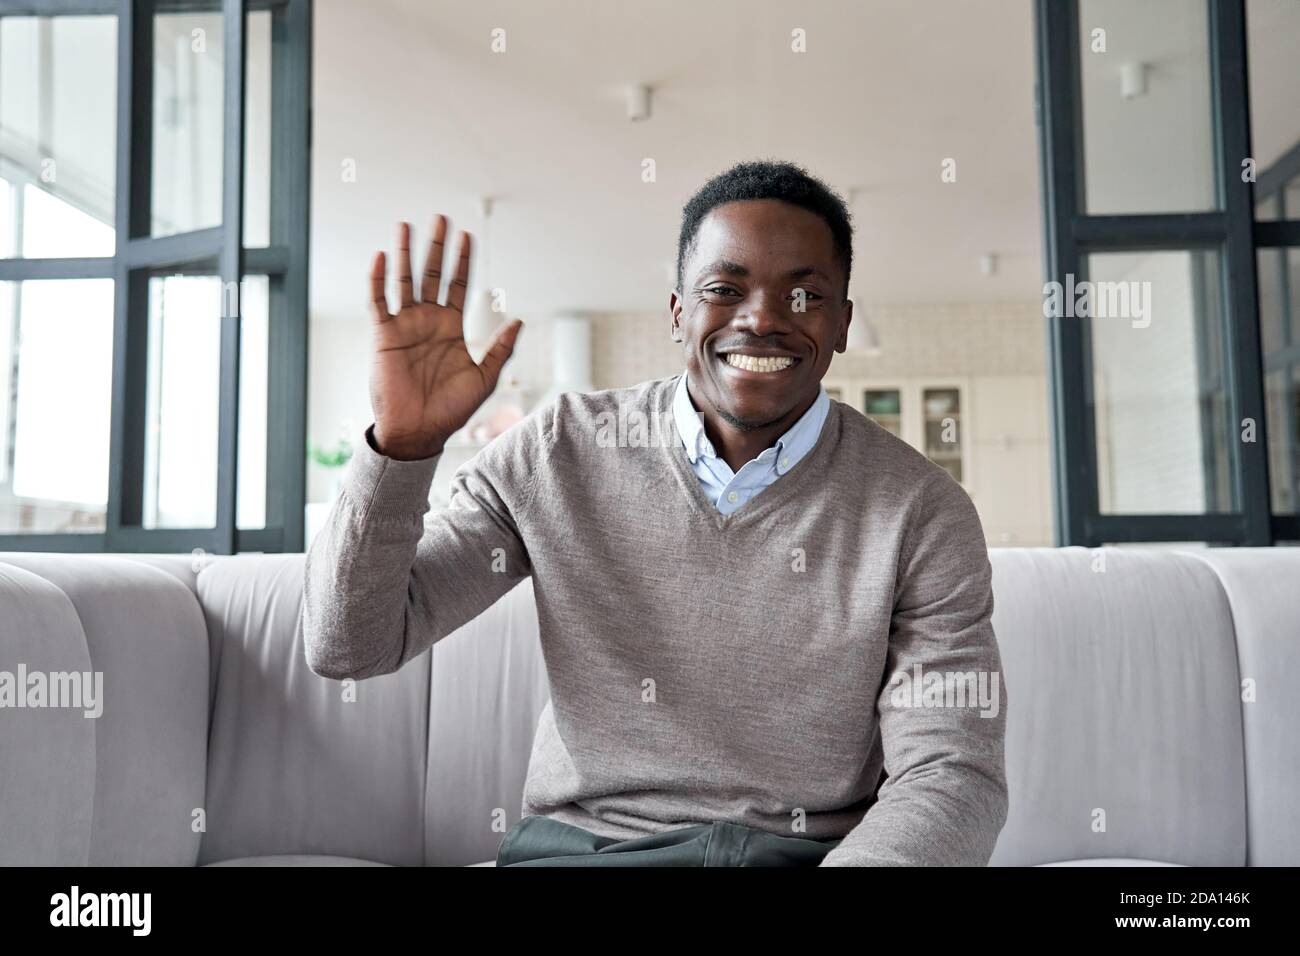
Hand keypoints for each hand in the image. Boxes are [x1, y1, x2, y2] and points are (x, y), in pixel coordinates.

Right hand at [368, 216, 522, 459]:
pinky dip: (377, 279)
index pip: (458, 285)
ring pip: (403, 280)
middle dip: (436, 247)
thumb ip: (500, 349)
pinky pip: (378, 302)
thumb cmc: (450, 409)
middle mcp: (427, 321)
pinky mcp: (383, 336)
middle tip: (440, 217)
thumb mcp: (483, 377)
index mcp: (450, 328)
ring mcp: (404, 326)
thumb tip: (519, 320)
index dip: (463, 261)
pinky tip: (380, 257)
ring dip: (404, 253)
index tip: (467, 235)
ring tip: (405, 225)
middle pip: (432, 274)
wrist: (418, 431)